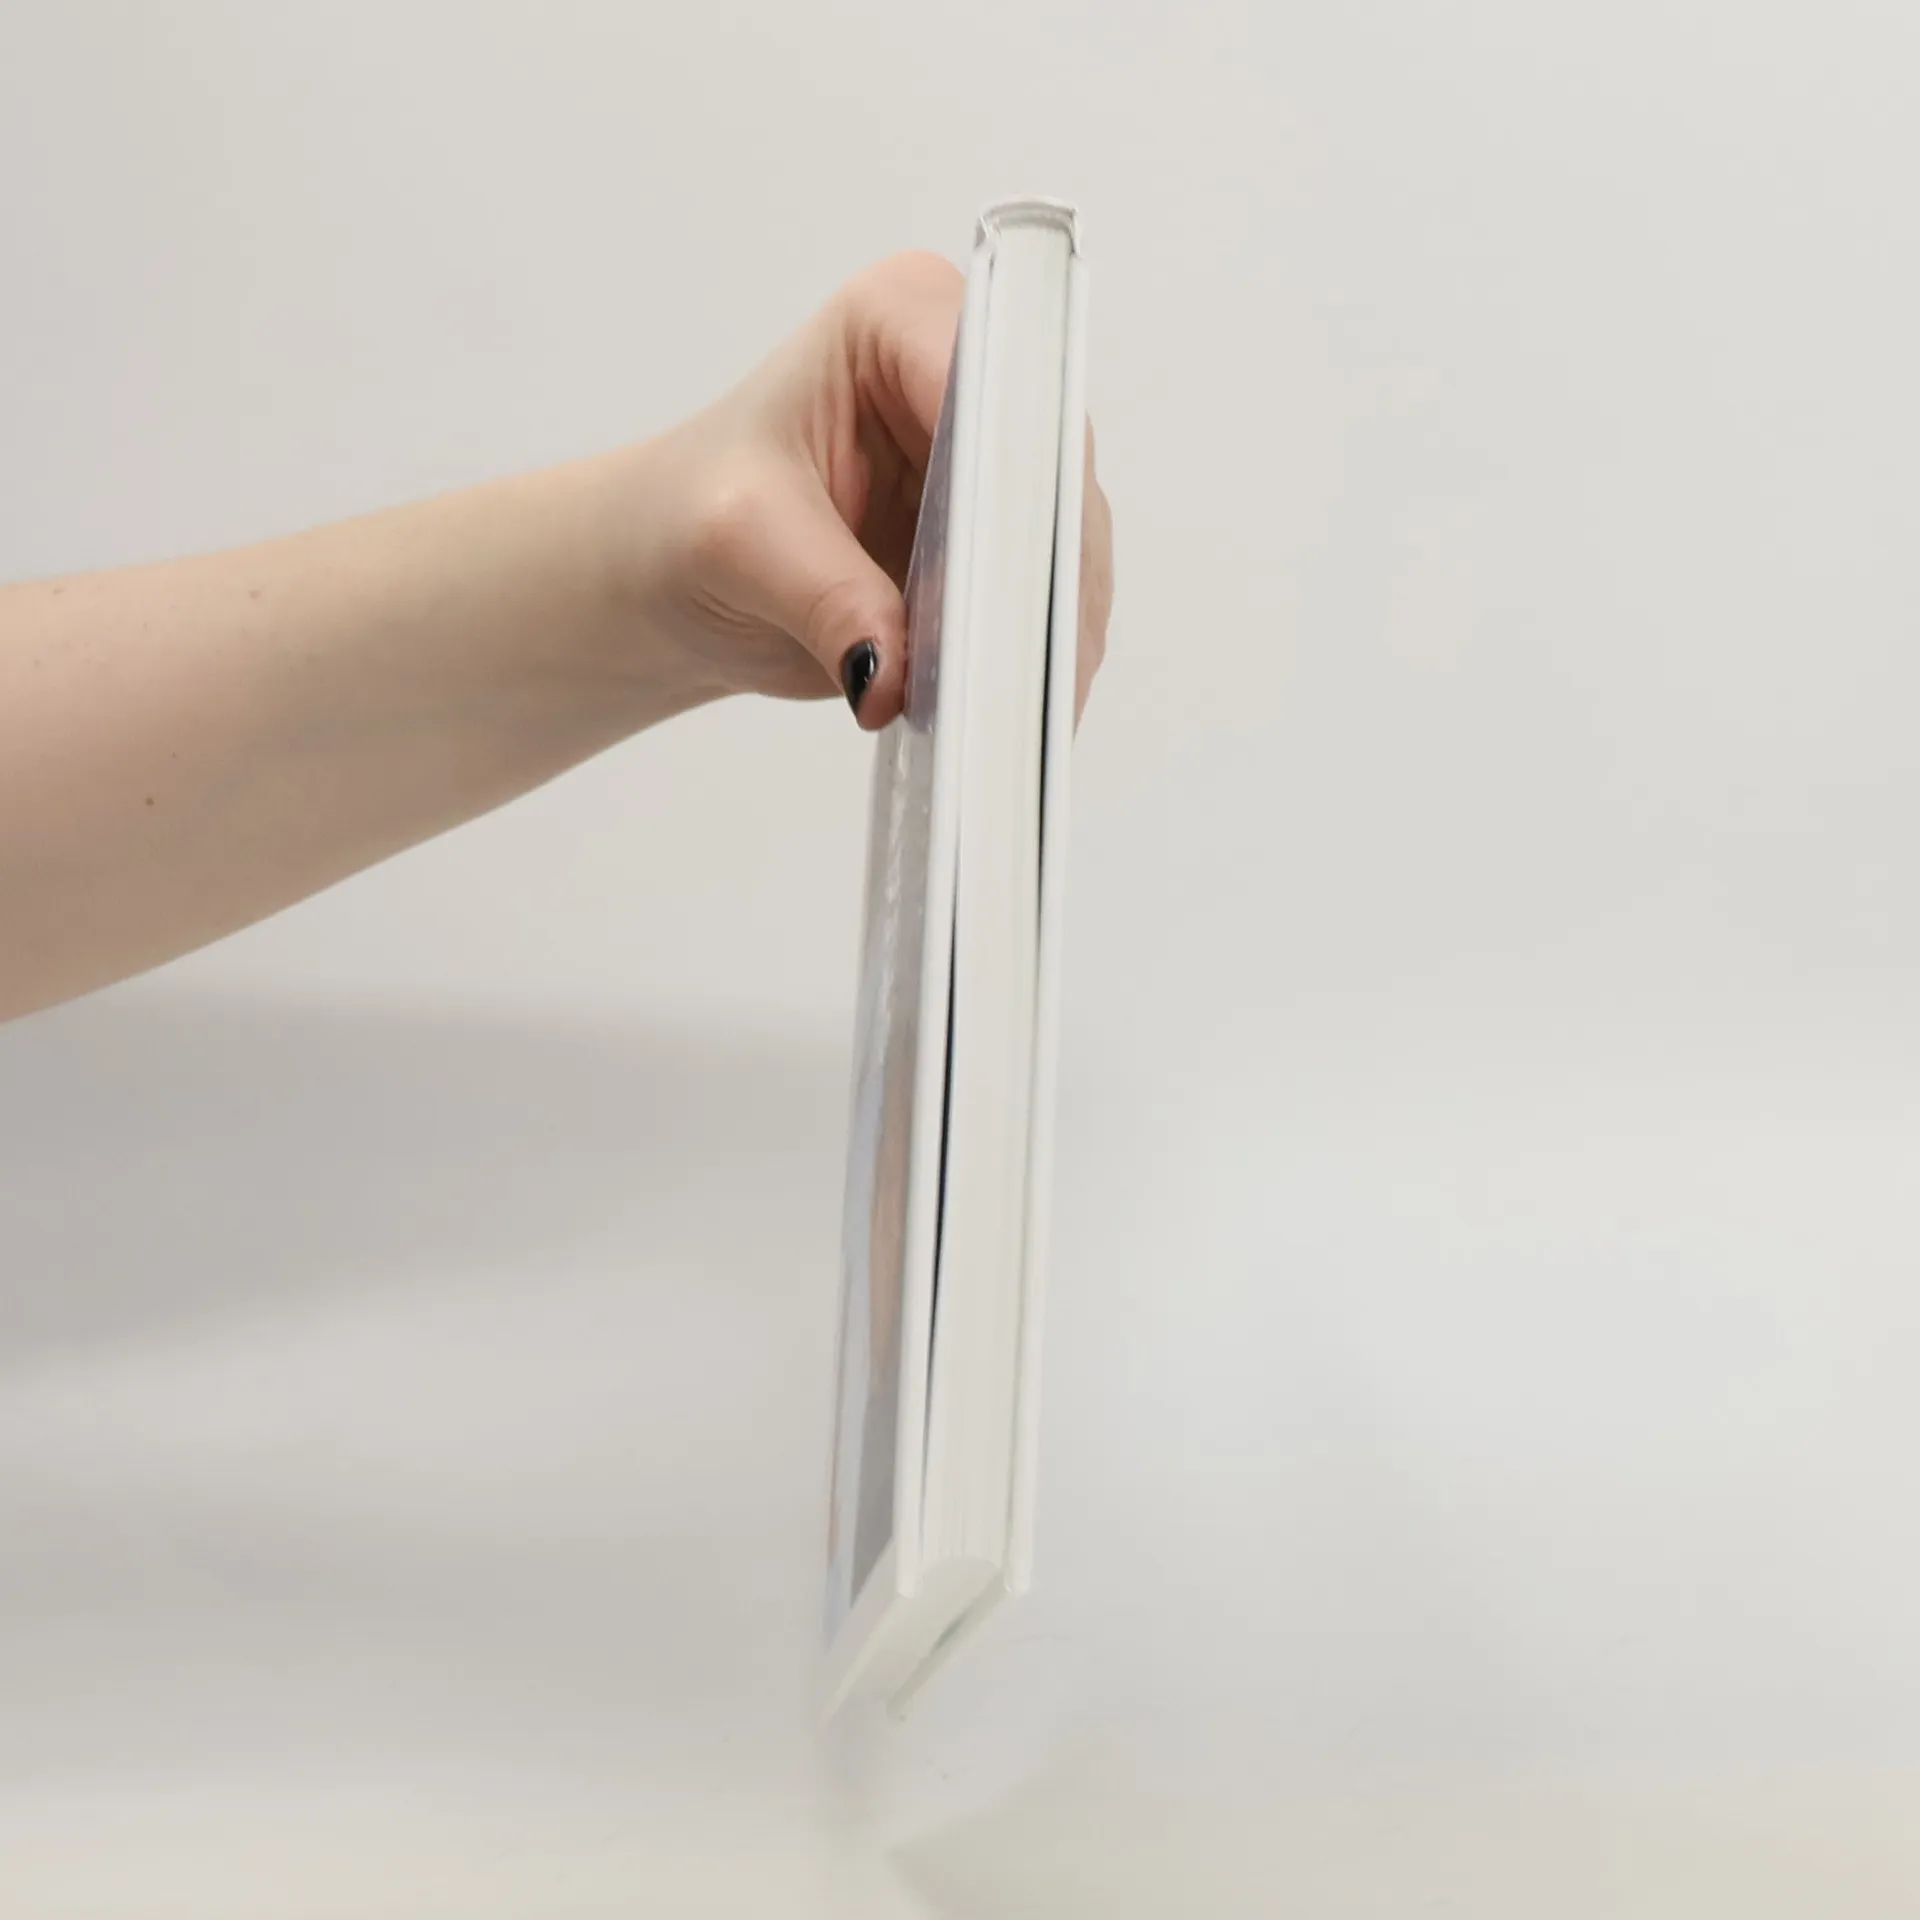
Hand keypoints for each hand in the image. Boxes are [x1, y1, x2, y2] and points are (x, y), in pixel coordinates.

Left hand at [621, 251, 1112, 731]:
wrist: (678, 574)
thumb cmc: (687, 522)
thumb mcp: (738, 547)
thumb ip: (824, 598)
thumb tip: (894, 674)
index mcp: (902, 318)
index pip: (995, 391)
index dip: (1012, 486)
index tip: (1014, 584)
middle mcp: (974, 372)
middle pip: (1051, 475)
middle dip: (1039, 578)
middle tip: (1029, 679)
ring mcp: (1004, 461)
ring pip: (1068, 549)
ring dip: (1050, 634)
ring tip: (1027, 716)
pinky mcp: (1011, 541)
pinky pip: (1052, 604)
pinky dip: (1037, 662)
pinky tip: (1021, 713)